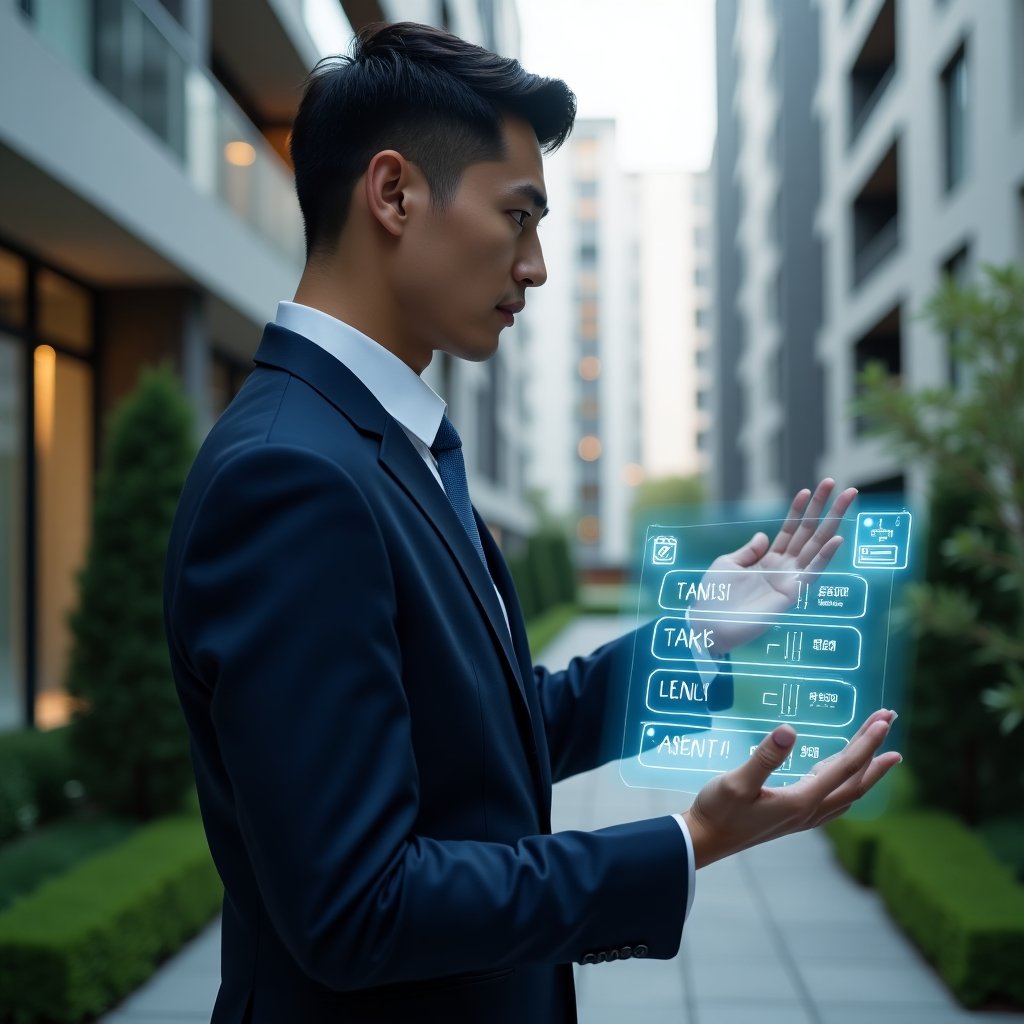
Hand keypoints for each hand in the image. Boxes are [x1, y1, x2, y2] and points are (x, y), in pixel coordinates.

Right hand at [681, 709, 899, 867]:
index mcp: (801, 800)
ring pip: (849, 792)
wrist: (705, 841)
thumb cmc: (718, 811)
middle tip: (891, 720)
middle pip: (856, 781)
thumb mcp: (737, 782)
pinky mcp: (795, 817)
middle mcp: (810, 811)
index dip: (866, 742)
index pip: (844, 767)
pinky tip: (842, 773)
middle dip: (877, 752)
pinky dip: (849, 782)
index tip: (883, 719)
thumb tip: (789, 730)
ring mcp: (805, 817)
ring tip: (884, 752)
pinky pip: (835, 798)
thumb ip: (765, 756)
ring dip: (869, 770)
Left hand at [691, 479, 857, 653]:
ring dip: (833, 522)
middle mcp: (782, 568)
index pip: (789, 530)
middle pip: (808, 532)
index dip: (798, 510)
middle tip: (837, 484)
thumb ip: (747, 551)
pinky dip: (826, 556)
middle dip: (823, 508)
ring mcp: (789, 579)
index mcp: (767, 560)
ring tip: (847, 499)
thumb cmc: (714, 597)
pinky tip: (837, 539)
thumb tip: (763, 535)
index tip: (806, 489)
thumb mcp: (726, 564)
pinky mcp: (792, 594)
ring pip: (816, 546)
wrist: (709, 624)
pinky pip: (813, 572)